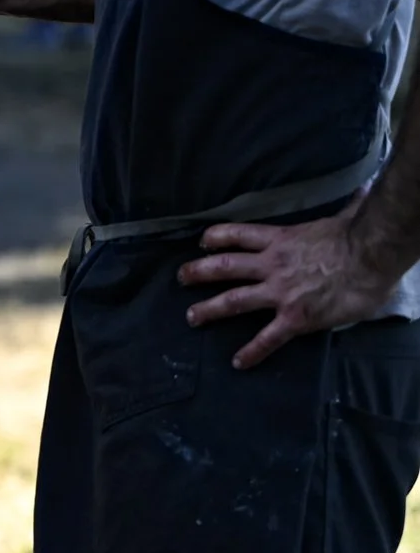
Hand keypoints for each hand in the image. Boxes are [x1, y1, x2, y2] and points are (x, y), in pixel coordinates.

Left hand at [177, 195, 399, 368]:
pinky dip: (252, 351)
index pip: (236, 235)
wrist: (371, 258)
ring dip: (209, 309)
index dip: (215, 238)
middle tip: (181, 278)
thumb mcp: (344, 218)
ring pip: (234, 301)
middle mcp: (271, 264)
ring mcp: (280, 292)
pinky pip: (268, 337)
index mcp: (280, 240)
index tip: (201, 243)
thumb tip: (364, 189)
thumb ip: (346, 208)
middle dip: (198, 272)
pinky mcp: (295, 317)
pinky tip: (238, 362)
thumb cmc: (359, 238)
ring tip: (192, 317)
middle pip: (224, 267)